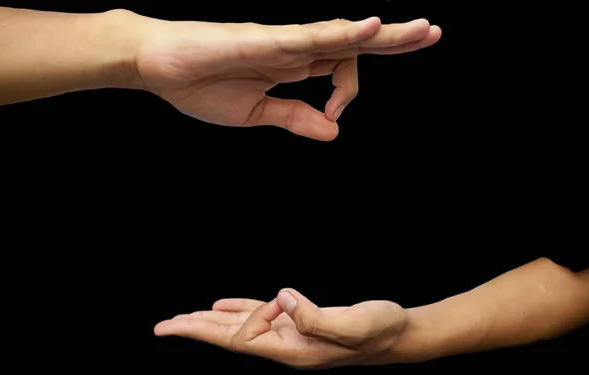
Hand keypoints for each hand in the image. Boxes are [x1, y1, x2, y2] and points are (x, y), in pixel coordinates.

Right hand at [135, 17, 440, 139]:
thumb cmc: (199, 85)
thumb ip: (294, 118)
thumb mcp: (256, 113)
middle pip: (352, 43)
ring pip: (340, 34)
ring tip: (422, 31)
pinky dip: (341, 33)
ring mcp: (281, 41)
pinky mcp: (263, 40)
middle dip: (395, 41)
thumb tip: (333, 132)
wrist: (157, 66)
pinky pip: (310, 35)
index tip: (333, 115)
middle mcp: (293, 48)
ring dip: (383, 34)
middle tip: (431, 33)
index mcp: (291, 66)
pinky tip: (371, 28)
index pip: (340, 67)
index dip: (351, 90)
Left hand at [154, 288, 407, 368]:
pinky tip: (221, 307)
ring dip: (209, 322)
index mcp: (293, 351)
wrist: (396, 335)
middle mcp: (284, 347)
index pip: (249, 337)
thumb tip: (282, 297)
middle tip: (161, 326)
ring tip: (181, 320)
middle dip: (195, 330)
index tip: (282, 299)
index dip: (250, 314)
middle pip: (229, 339)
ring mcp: (289, 337)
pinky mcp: (297, 324)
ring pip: (239, 329)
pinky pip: (258, 317)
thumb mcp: (352, 324)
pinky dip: (237, 310)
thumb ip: (315, 315)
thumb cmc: (378, 330)